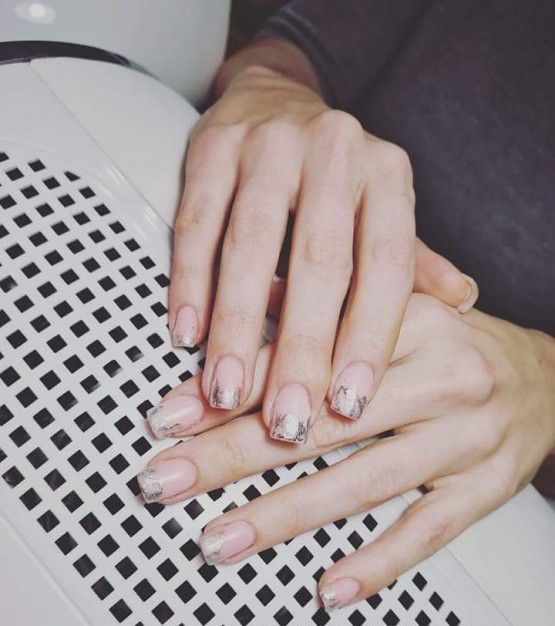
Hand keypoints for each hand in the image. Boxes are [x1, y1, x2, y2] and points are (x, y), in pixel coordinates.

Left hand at [139, 295, 554, 608]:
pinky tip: (329, 589)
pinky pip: (427, 534)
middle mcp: (437, 380)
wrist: (547, 381)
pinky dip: (378, 564)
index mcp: (406, 324)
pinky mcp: (483, 491)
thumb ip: (326, 306)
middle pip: (320, 424)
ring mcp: (462, 440)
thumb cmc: (457, 347)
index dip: (231, 390)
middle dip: (231, 456)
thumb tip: (247, 297)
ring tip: (218, 541)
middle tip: (165, 482)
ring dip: (284, 517)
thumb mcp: (400, 309)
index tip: (168, 419)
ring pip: (363, 483)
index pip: (303, 357)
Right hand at [170, 62, 477, 442]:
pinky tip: (187, 333)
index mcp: (387, 175)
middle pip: (319, 263)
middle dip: (303, 349)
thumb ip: (415, 258)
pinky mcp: (213, 146)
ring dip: (237, 327)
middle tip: (288, 419)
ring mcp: (270, 144)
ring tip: (228, 392)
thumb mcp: (383, 208)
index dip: (369, 339)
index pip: (387, 266)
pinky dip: (190, 283)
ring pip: (250, 246)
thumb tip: (463, 301)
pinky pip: (198, 223)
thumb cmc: (335, 176)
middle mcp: (335, 153)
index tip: (349, 404)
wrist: (274, 97)